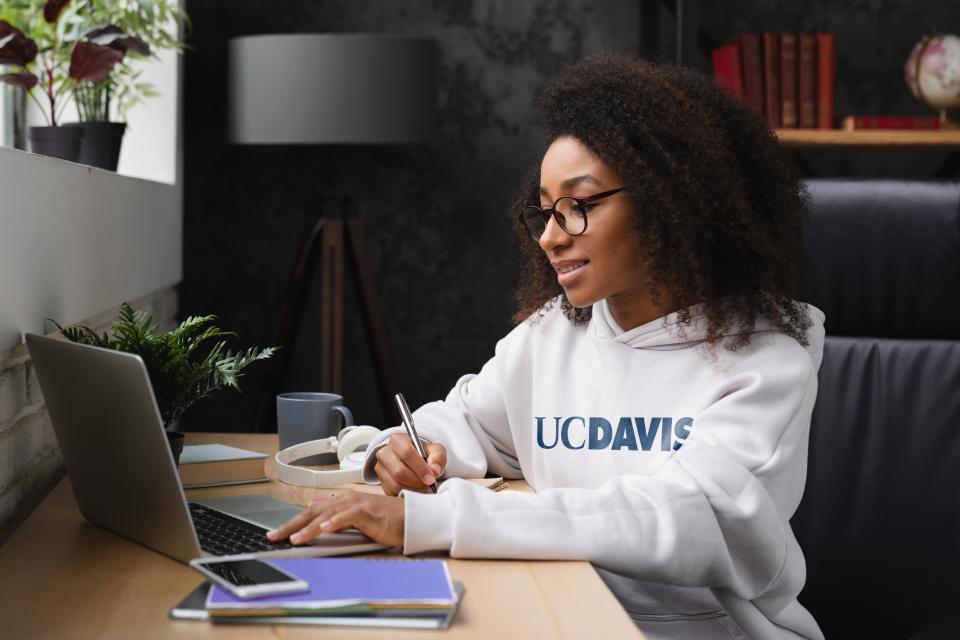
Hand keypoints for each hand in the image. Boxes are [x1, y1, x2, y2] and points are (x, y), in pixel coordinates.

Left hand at [266, 491, 404, 547]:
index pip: (312, 511)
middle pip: (313, 512)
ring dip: (308, 527)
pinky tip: (323, 529)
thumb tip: (318, 519)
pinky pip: (347, 518)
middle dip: (292, 525)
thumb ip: (338, 517)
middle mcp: (346, 499)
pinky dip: (334, 523)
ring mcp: (357, 505)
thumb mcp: (357, 519)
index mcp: (342, 500)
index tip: (278, 533)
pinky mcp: (367, 513)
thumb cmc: (386, 519)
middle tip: (274, 536)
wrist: (410, 517)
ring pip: (326, 515)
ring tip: (294, 538)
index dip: (293, 522)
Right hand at [374, 434, 446, 495]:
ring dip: (413, 490)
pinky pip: (392, 493)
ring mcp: (380, 469)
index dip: (420, 468)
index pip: (406, 453)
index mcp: (397, 440)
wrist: (412, 460)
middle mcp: (384, 453)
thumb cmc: (423, 454)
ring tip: (424, 488)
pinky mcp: (381, 482)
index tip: (431, 478)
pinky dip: (406, 495)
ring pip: (395, 485)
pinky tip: (416, 491)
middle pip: (399, 472)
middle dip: (417, 482)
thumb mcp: (435, 450)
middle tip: (429, 486)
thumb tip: (435, 470)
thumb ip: (438, 457)